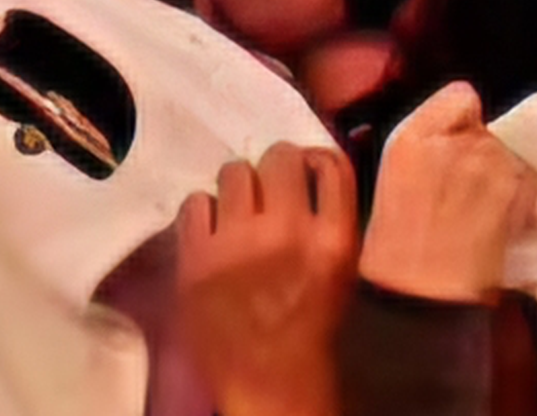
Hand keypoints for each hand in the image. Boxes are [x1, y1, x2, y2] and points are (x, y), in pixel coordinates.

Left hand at [177, 143, 358, 415]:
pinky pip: (195, 201)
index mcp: (334, 239)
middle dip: (275, 167)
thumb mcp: (341, 267)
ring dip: (238, 187)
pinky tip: (212, 231)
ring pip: (234, 172)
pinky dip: (203, 212)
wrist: (270, 381)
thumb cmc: (311, 323)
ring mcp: (237, 244)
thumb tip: (314, 161)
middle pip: (279, 157)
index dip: (314, 159)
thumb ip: (331, 215)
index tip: (305, 171)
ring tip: (238, 210)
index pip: (329, 164)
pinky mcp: (196, 259)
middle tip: (269, 187)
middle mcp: (287, 232)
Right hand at [360, 82, 536, 304]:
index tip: (452, 149)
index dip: (462, 123)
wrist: (420, 295)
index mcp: (416, 135)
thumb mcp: (393, 170)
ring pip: (514, 157)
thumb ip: (429, 132)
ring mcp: (495, 165)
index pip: (462, 96)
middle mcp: (459, 141)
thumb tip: (467, 110)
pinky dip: (527, 204)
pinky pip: (533, 184)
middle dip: (484, 157)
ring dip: (506, 182)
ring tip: (481, 218)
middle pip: (491, 130)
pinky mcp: (524, 193)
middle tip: (463, 196)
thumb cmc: (399, 240)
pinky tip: (501, 229)